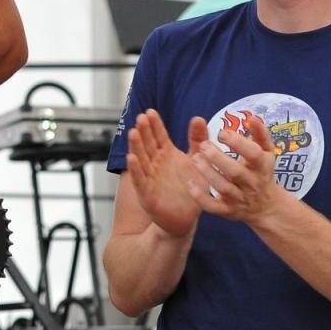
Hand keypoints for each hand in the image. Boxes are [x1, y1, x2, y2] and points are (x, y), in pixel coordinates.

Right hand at [127, 110, 208, 238]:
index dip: (154, 124)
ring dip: (136, 146)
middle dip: (144, 131)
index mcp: (166, 154)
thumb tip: (198, 118)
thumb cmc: (190, 188)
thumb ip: (197, 140)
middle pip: (148, 144)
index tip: (150, 112)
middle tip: (141, 118)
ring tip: (133, 133)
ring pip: (141, 159)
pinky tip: (132, 159)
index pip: (158, 136)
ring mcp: (149, 177)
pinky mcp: (147, 193)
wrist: (185, 217)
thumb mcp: (197, 160)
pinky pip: (140, 180)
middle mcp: (155, 163)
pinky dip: (136, 170)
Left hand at [191, 115, 289, 228]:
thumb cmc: (262, 172)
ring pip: (223, 188)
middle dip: (218, 158)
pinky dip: (201, 197)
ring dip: (208, 173)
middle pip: (236, 172)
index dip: (238, 142)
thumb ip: (260, 135)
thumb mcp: (266, 153)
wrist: (266, 207)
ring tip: (194, 158)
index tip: (222, 133)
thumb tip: (253, 117)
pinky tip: (190, 184)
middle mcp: (251, 183)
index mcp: (261, 166)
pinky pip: (214, 207)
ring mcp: (239, 198)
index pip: (253, 154)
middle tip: (203, 145)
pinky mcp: (228, 211)